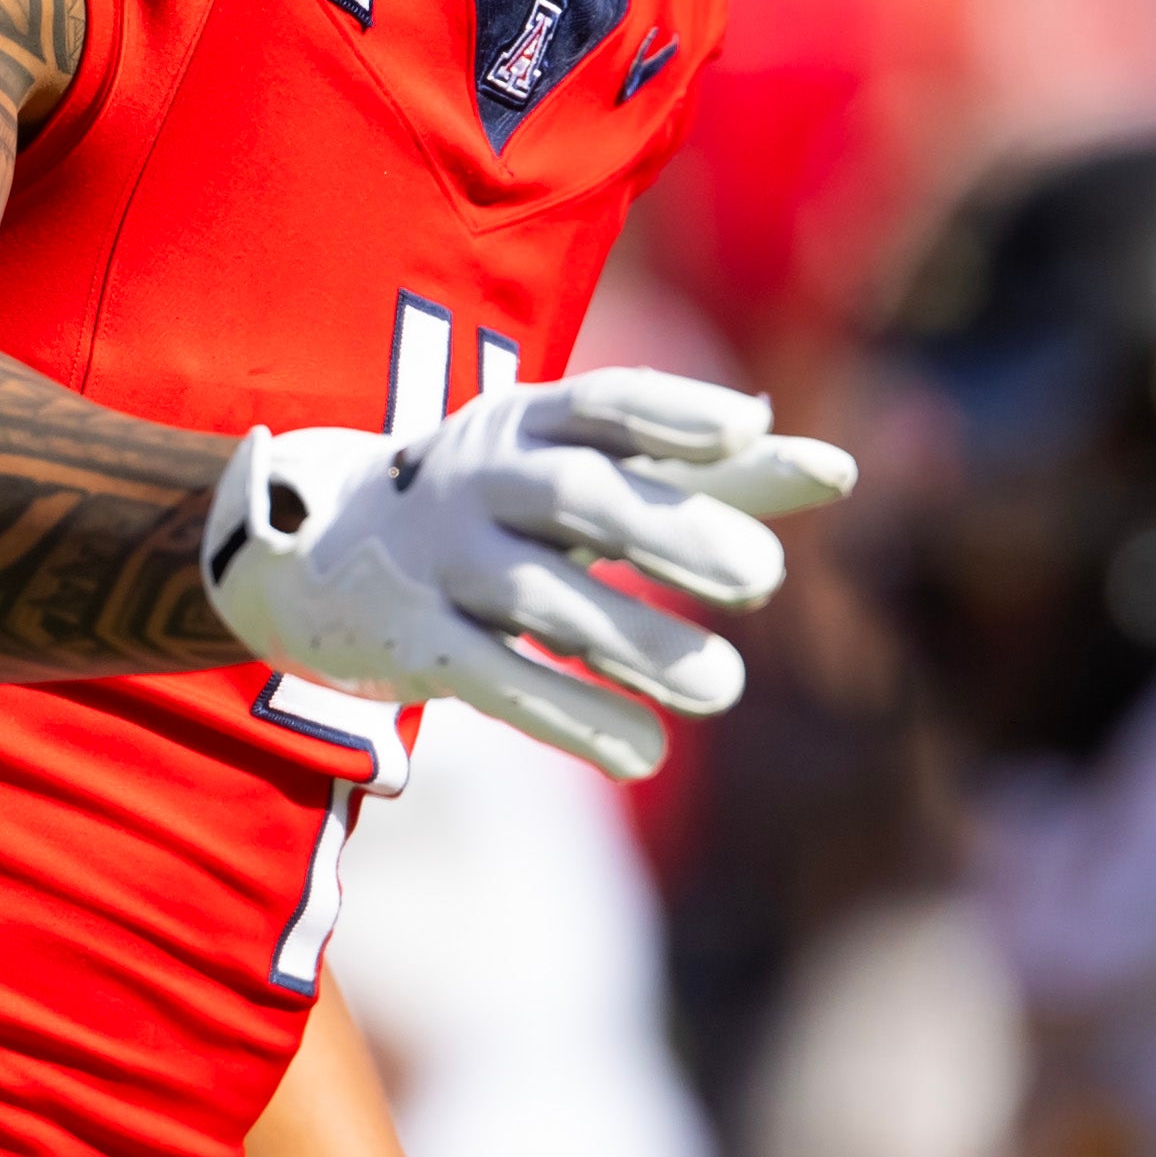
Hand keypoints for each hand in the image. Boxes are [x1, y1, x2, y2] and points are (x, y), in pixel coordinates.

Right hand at [204, 370, 857, 782]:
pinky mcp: (410, 640)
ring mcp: (440, 557)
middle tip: (763, 577)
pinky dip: (568, 715)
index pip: (606, 402)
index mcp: (531, 420)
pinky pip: (492, 677)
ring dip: (636, 643)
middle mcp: (481, 476)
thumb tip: (840, 468)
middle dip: (668, 530)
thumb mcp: (586, 473)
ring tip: (725, 689)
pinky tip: (644, 754)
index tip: (746, 427)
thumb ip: (711, 477)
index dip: (673, 412)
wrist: (315, 555)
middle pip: (578, 493)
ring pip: (542, 599)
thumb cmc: (499, 509)